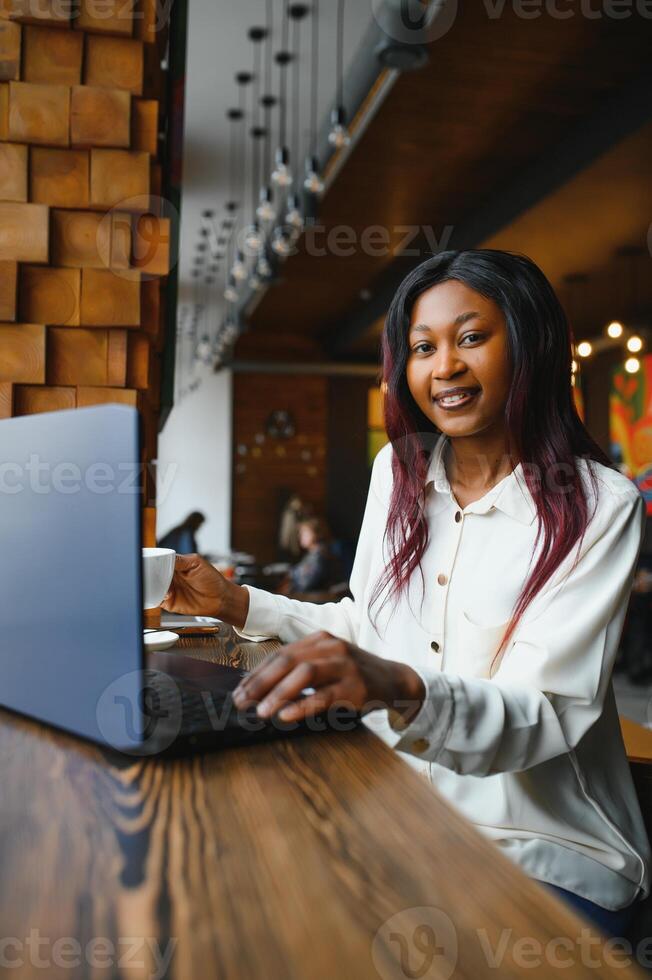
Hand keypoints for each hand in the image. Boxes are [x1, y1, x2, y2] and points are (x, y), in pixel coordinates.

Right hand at [161, 554, 248, 627]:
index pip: (159, 561)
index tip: (153, 563)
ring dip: (154, 587)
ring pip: (153, 587)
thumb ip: (180, 560)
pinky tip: (166, 594)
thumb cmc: (212, 579)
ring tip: (163, 585)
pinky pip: (156, 600)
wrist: (220, 599)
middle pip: (153, 574)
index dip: (155, 562)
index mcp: (175, 564)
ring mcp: (168, 589)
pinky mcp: (168, 603)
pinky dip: (157, 598)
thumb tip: (165, 557)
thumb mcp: (196, 563)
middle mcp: (169, 576)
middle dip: (152, 575)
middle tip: (156, 575)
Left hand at [232, 630, 424, 723]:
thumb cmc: (353, 676)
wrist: (394, 681)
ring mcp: (345, 665)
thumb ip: (300, 670)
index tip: (239, 691)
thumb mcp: (327, 665)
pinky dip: (303, 705)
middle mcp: (331, 647)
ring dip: (278, 693)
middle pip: (287, 660)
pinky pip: (324, 696)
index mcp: (320, 639)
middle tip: (241, 702)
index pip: (280, 654)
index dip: (257, 673)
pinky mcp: (356, 687)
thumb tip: (260, 690)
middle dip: (260, 682)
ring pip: (304, 674)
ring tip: (260, 711)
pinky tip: (286, 715)